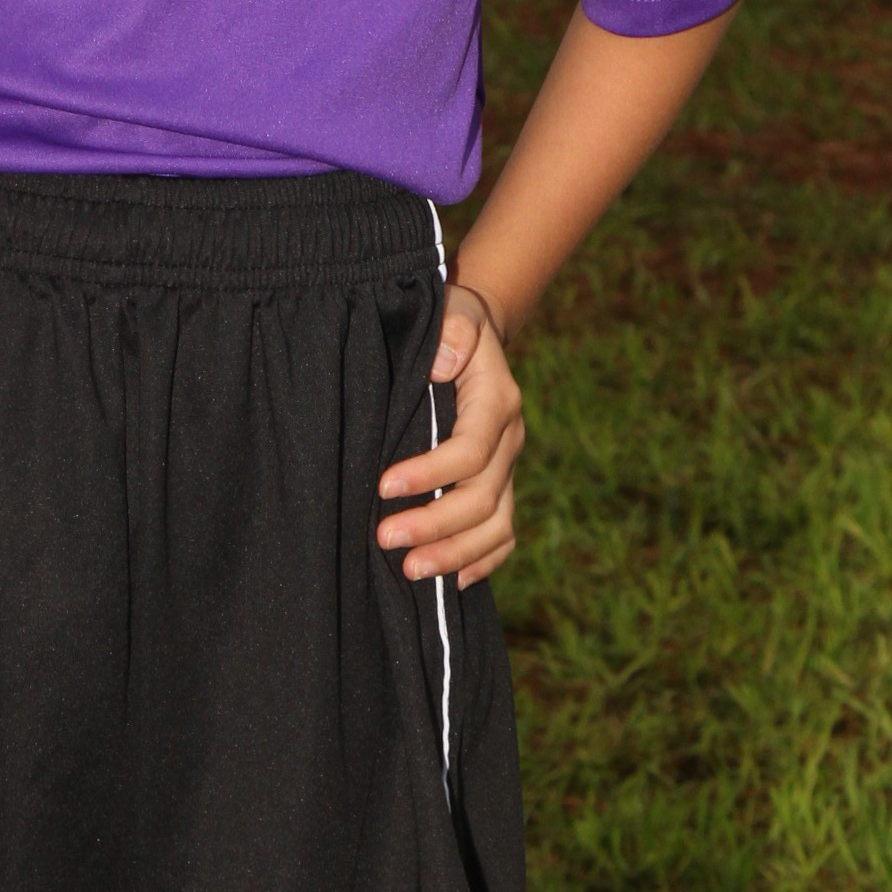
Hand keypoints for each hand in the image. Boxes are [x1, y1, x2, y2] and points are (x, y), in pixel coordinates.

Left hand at [375, 281, 522, 588]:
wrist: (473, 332)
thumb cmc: (451, 321)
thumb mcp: (452, 309)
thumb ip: (451, 332)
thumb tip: (440, 365)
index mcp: (496, 402)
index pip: (470, 451)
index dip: (430, 474)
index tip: (383, 487)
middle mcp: (508, 440)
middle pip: (482, 498)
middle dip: (435, 525)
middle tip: (385, 539)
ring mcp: (507, 466)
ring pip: (495, 526)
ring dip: (455, 554)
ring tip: (410, 571)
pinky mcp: (500, 484)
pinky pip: (503, 534)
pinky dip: (483, 561)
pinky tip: (453, 582)